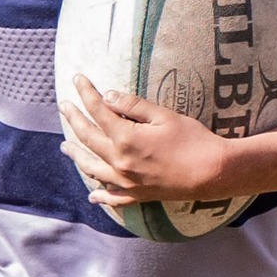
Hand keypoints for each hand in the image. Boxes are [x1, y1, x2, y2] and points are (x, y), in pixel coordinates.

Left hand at [59, 75, 230, 209]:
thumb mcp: (164, 116)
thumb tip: (108, 96)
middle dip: (74, 119)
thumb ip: (134, 107)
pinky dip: (100, 196)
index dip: (86, 93)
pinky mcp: (138, 195)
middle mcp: (120, 162)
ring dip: (77, 155)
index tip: (77, 79)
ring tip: (66, 146)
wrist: (213, 172)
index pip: (98, 111)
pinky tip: (93, 195)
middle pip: (88, 137)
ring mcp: (126, 181)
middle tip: (64, 106)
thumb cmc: (193, 140)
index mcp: (126, 139)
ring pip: (92, 168)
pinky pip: (113, 197)